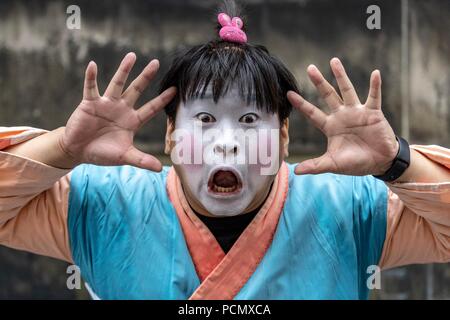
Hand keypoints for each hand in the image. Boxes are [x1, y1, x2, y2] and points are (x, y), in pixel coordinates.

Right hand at [59, 52, 175, 170]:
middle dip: (146, 77)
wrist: (78, 151)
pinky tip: (92, 65)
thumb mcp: (124, 157)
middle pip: (136, 90)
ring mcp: (106, 104)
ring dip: (123, 70)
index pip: (151, 108)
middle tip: (156, 63)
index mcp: (132, 121)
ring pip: (117, 84)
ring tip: (132, 56)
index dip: (162, 99)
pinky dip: (91, 77)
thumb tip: (160, 169)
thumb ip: (141, 160)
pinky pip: (91, 88)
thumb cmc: (103, 153)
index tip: (174, 89)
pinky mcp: (90, 103)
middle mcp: (121, 109)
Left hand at [287, 58, 397, 175]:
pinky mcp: (373, 113)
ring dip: (341, 76)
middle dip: (319, 82)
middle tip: (309, 68)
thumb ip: (315, 166)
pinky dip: (375, 86)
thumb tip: (295, 171)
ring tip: (334, 61)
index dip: (301, 104)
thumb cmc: (356, 162)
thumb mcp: (333, 164)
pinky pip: (374, 96)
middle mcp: (342, 116)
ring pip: (347, 90)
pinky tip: (375, 73)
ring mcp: (357, 112)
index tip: (289, 93)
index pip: (312, 113)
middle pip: (328, 96)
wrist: (379, 163)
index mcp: (330, 127)